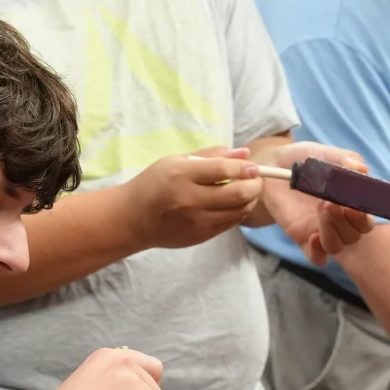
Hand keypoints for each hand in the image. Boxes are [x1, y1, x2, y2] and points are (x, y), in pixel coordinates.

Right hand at [122, 148, 264, 249]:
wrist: (133, 219)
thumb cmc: (154, 184)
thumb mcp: (176, 161)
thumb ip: (211, 156)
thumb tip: (244, 153)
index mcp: (181, 175)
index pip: (224, 170)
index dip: (245, 168)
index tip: (254, 166)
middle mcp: (190, 200)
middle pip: (238, 194)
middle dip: (255, 185)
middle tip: (256, 179)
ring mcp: (197, 222)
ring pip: (239, 211)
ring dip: (250, 199)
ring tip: (247, 190)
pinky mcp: (201, 236)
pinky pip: (231, 223)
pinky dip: (239, 211)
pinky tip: (234, 203)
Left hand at [260, 141, 376, 264]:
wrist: (275, 165)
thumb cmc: (305, 159)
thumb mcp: (325, 154)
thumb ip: (345, 160)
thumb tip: (361, 169)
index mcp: (351, 203)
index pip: (366, 221)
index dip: (363, 217)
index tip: (353, 204)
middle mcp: (340, 221)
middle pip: (354, 236)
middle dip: (346, 221)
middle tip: (331, 203)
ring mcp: (321, 231)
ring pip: (337, 247)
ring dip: (332, 231)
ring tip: (321, 208)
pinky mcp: (302, 238)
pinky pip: (317, 258)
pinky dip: (318, 253)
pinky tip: (313, 236)